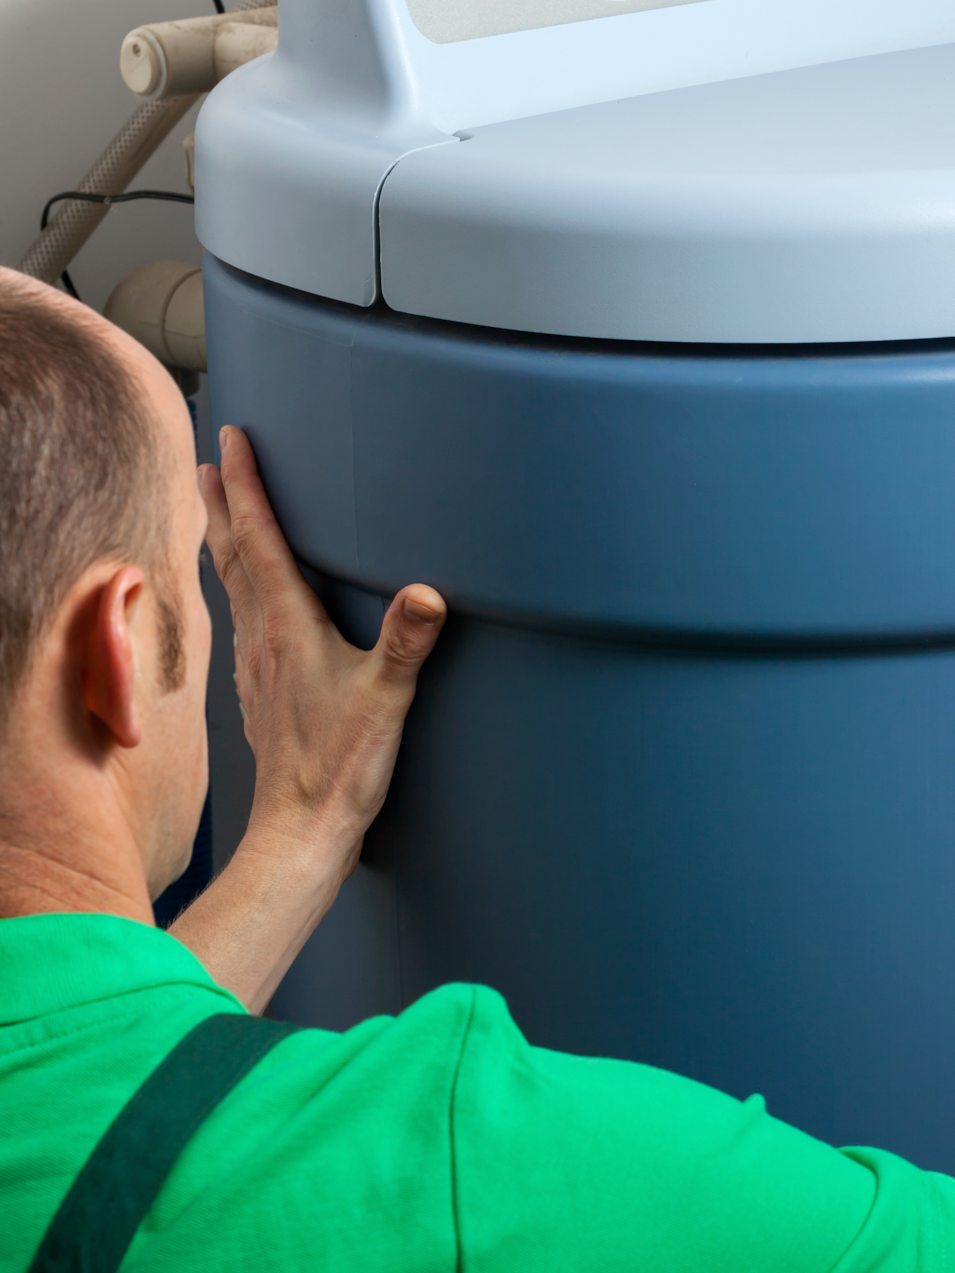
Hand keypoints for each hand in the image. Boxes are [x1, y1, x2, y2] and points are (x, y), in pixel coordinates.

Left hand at [199, 424, 446, 893]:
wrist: (301, 830)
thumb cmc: (341, 769)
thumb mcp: (385, 701)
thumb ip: (405, 644)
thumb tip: (426, 593)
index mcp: (288, 628)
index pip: (261, 540)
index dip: (248, 487)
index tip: (233, 441)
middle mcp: (262, 639)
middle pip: (233, 554)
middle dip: (221, 503)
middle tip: (210, 460)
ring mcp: (256, 666)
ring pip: (232, 585)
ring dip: (225, 541)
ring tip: (218, 512)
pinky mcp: (262, 691)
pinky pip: (243, 619)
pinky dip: (238, 587)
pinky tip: (248, 598)